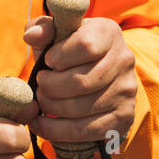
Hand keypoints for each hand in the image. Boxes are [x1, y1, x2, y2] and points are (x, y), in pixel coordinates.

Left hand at [23, 14, 136, 146]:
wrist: (99, 73)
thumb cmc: (70, 50)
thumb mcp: (57, 32)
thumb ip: (43, 27)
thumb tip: (31, 35)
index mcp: (108, 32)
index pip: (85, 45)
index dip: (60, 56)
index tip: (48, 61)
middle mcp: (124, 61)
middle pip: (81, 81)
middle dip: (51, 86)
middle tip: (40, 84)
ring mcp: (126, 92)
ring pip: (81, 108)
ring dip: (51, 107)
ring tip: (42, 100)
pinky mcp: (123, 119)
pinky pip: (84, 131)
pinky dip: (55, 130)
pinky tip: (40, 123)